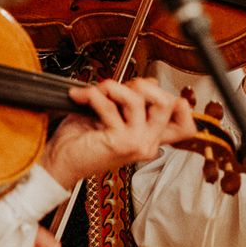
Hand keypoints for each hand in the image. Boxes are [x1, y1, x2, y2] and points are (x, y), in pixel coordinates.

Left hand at [41, 78, 200, 186]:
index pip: (186, 124)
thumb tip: (148, 82)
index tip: (148, 91)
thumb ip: (133, 102)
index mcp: (149, 138)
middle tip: (119, 91)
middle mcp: (147, 143)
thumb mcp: (113, 116)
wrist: (59, 163)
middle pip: (170, 103)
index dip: (177, 102)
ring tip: (96, 93)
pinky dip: (93, 95)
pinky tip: (82, 98)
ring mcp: (136, 144)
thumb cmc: (81, 140)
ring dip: (113, 88)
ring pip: (139, 100)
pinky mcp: (119, 143)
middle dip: (142, 85)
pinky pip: (111, 106)